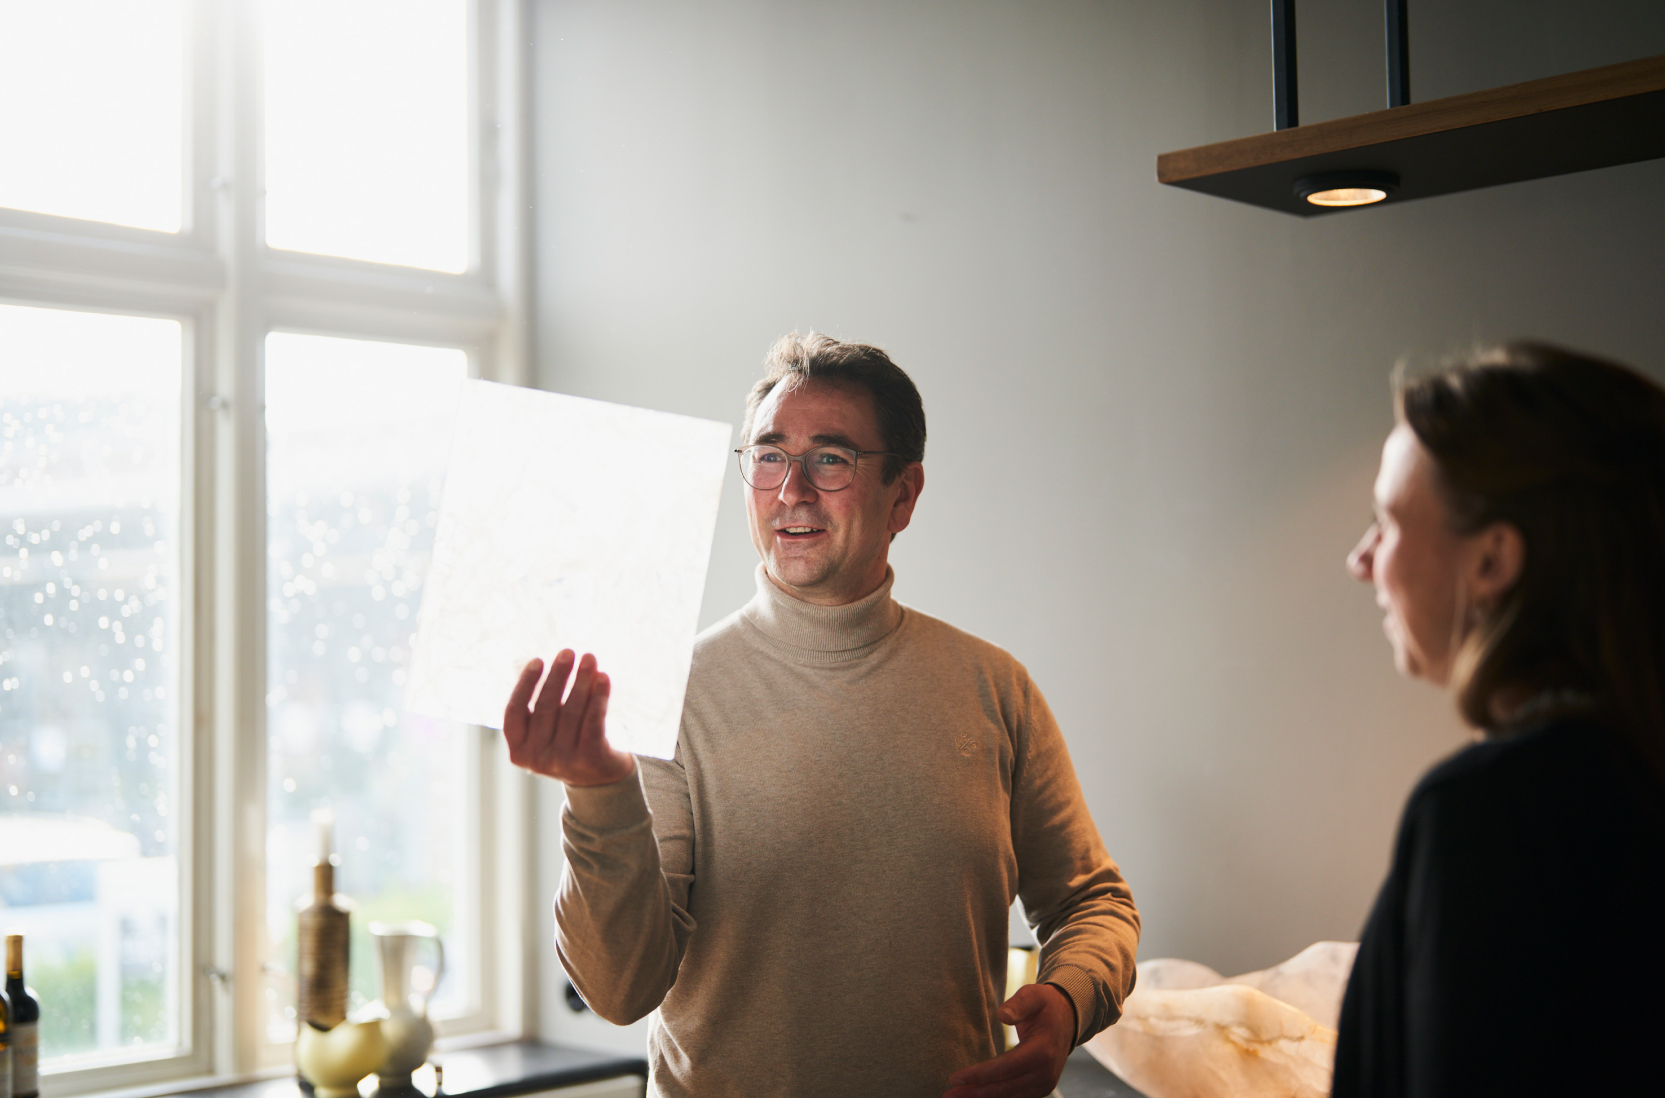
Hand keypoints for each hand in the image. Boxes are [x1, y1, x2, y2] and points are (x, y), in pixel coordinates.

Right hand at [502, 651, 634, 786]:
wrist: (600, 779)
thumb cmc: (568, 742)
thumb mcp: (547, 728)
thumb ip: (539, 701)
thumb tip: (532, 661)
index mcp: (518, 750)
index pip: (514, 711)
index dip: (525, 684)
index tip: (538, 660)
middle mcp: (537, 759)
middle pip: (546, 707)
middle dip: (558, 676)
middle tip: (568, 652)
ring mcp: (563, 761)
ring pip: (572, 711)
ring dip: (581, 680)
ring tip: (589, 658)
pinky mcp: (589, 759)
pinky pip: (594, 720)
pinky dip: (599, 696)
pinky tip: (603, 677)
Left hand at [943, 982, 1074, 1097]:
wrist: (1067, 1019)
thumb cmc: (1045, 1005)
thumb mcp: (1033, 995)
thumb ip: (1018, 1004)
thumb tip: (1002, 1015)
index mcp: (1042, 1052)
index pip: (1005, 1068)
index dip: (979, 1074)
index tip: (955, 1077)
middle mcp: (1045, 1074)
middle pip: (1004, 1088)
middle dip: (974, 1093)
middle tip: (948, 1094)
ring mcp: (1044, 1085)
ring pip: (1008, 1096)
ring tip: (957, 1097)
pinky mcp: (1040, 1089)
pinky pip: (1015, 1097)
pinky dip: (995, 1097)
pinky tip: (976, 1096)